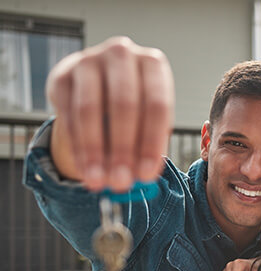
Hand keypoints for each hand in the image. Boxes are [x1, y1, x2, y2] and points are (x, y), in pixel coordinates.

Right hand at [46, 36, 173, 191]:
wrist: (99, 86)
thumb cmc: (136, 109)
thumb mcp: (149, 122)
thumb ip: (149, 147)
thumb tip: (142, 180)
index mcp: (153, 64)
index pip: (156, 105)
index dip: (151, 143)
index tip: (146, 175)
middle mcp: (122, 55)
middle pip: (124, 105)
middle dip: (122, 149)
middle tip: (120, 182)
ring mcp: (88, 60)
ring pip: (90, 110)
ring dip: (95, 151)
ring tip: (99, 182)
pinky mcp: (62, 75)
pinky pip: (68, 114)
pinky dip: (77, 146)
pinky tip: (85, 169)